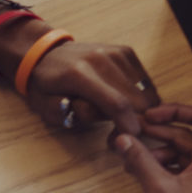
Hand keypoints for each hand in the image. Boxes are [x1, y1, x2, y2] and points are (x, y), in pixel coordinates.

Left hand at [24, 36, 160, 137]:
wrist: (46, 54)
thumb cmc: (44, 86)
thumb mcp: (48, 109)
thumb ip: (76, 115)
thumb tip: (108, 117)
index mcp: (78, 74)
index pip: (117, 104)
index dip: (128, 126)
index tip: (128, 140)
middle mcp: (102, 59)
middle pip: (138, 100)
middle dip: (134, 121)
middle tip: (117, 132)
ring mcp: (116, 53)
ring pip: (146, 91)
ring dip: (139, 109)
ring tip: (118, 116)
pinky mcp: (126, 52)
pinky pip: (145, 82)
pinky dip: (139, 96)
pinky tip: (122, 100)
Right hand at [112, 104, 191, 192]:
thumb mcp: (157, 188)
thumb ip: (139, 159)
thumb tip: (124, 139)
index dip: (174, 110)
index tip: (151, 114)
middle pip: (191, 136)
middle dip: (160, 135)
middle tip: (134, 134)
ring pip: (187, 154)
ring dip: (161, 153)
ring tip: (134, 158)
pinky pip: (189, 170)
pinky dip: (169, 167)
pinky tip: (146, 171)